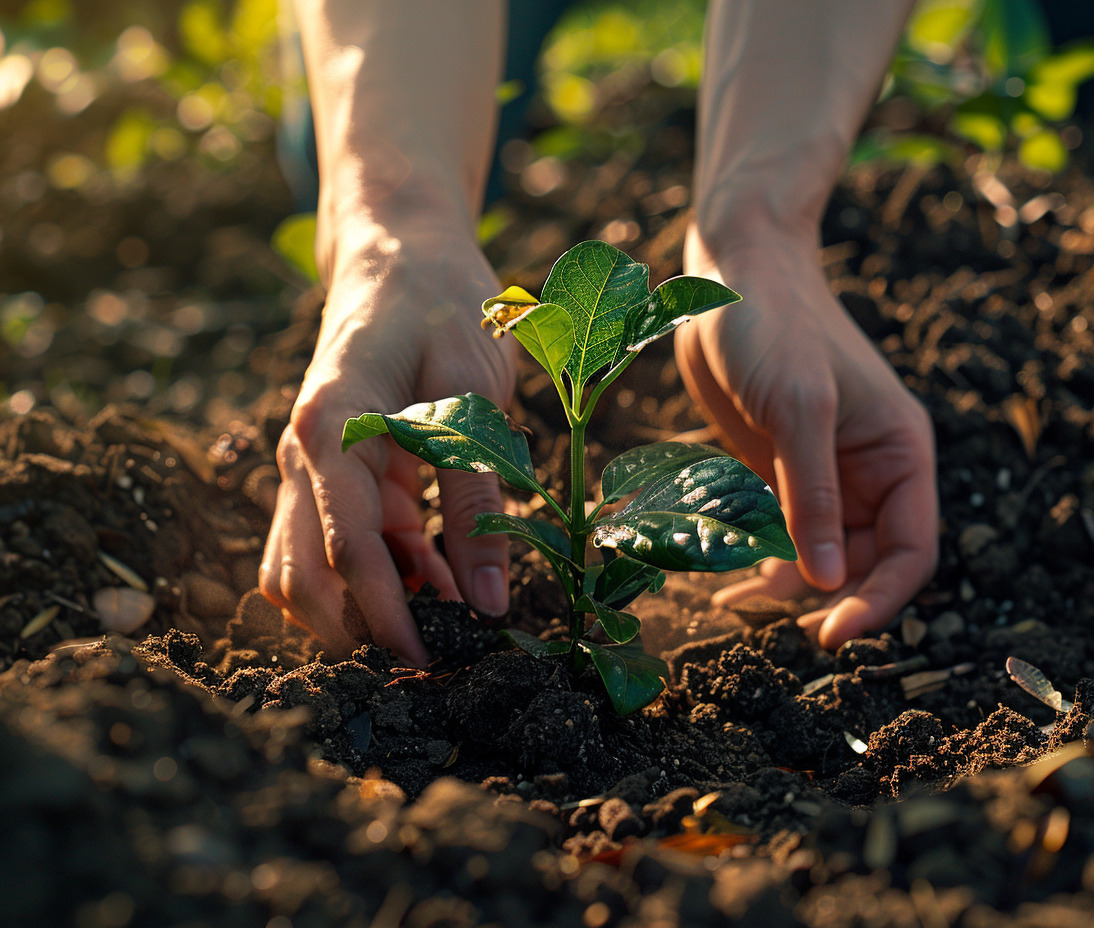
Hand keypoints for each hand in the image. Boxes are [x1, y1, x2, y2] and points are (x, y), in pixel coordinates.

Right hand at [260, 229, 515, 663]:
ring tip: (449, 618)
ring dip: (367, 605)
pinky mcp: (337, 470)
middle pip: (301, 574)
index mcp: (331, 427)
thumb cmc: (444, 308)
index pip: (344, 549)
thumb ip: (478, 496)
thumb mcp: (474, 396)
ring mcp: (314, 463)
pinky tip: (443, 580)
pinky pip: (344, 540)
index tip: (430, 662)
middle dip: (358, 628)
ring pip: (311, 566)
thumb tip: (492, 605)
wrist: (407, 254)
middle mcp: (304, 452)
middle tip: (431, 659)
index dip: (386, 615)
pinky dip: (385, 572)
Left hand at [675, 225, 937, 647]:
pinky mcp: (776, 471)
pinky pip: (778, 532)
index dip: (880, 599)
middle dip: (827, 598)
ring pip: (817, 555)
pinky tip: (725, 578)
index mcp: (900, 455)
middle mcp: (868, 472)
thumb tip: (827, 582)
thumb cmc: (775, 325)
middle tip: (773, 625)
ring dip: (786, 586)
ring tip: (737, 603)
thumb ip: (813, 493)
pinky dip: (758, 558)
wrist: (729, 274)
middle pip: (864, 563)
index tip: (833, 634)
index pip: (910, 550)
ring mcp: (821, 474)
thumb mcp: (800, 407)